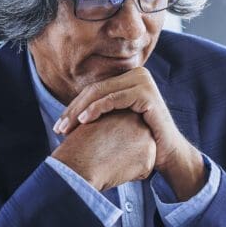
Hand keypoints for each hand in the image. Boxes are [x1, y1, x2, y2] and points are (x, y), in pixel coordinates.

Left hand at [54, 68, 205, 199]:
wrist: (167, 152)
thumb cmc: (141, 139)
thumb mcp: (119, 119)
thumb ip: (102, 110)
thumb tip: (69, 114)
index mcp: (129, 77)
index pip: (95, 89)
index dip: (74, 106)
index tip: (59, 125)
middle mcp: (137, 74)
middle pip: (95, 89)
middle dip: (74, 109)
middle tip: (58, 128)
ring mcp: (143, 81)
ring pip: (101, 92)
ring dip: (79, 110)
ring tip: (66, 127)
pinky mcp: (146, 93)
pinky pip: (114, 99)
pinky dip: (96, 109)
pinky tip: (82, 121)